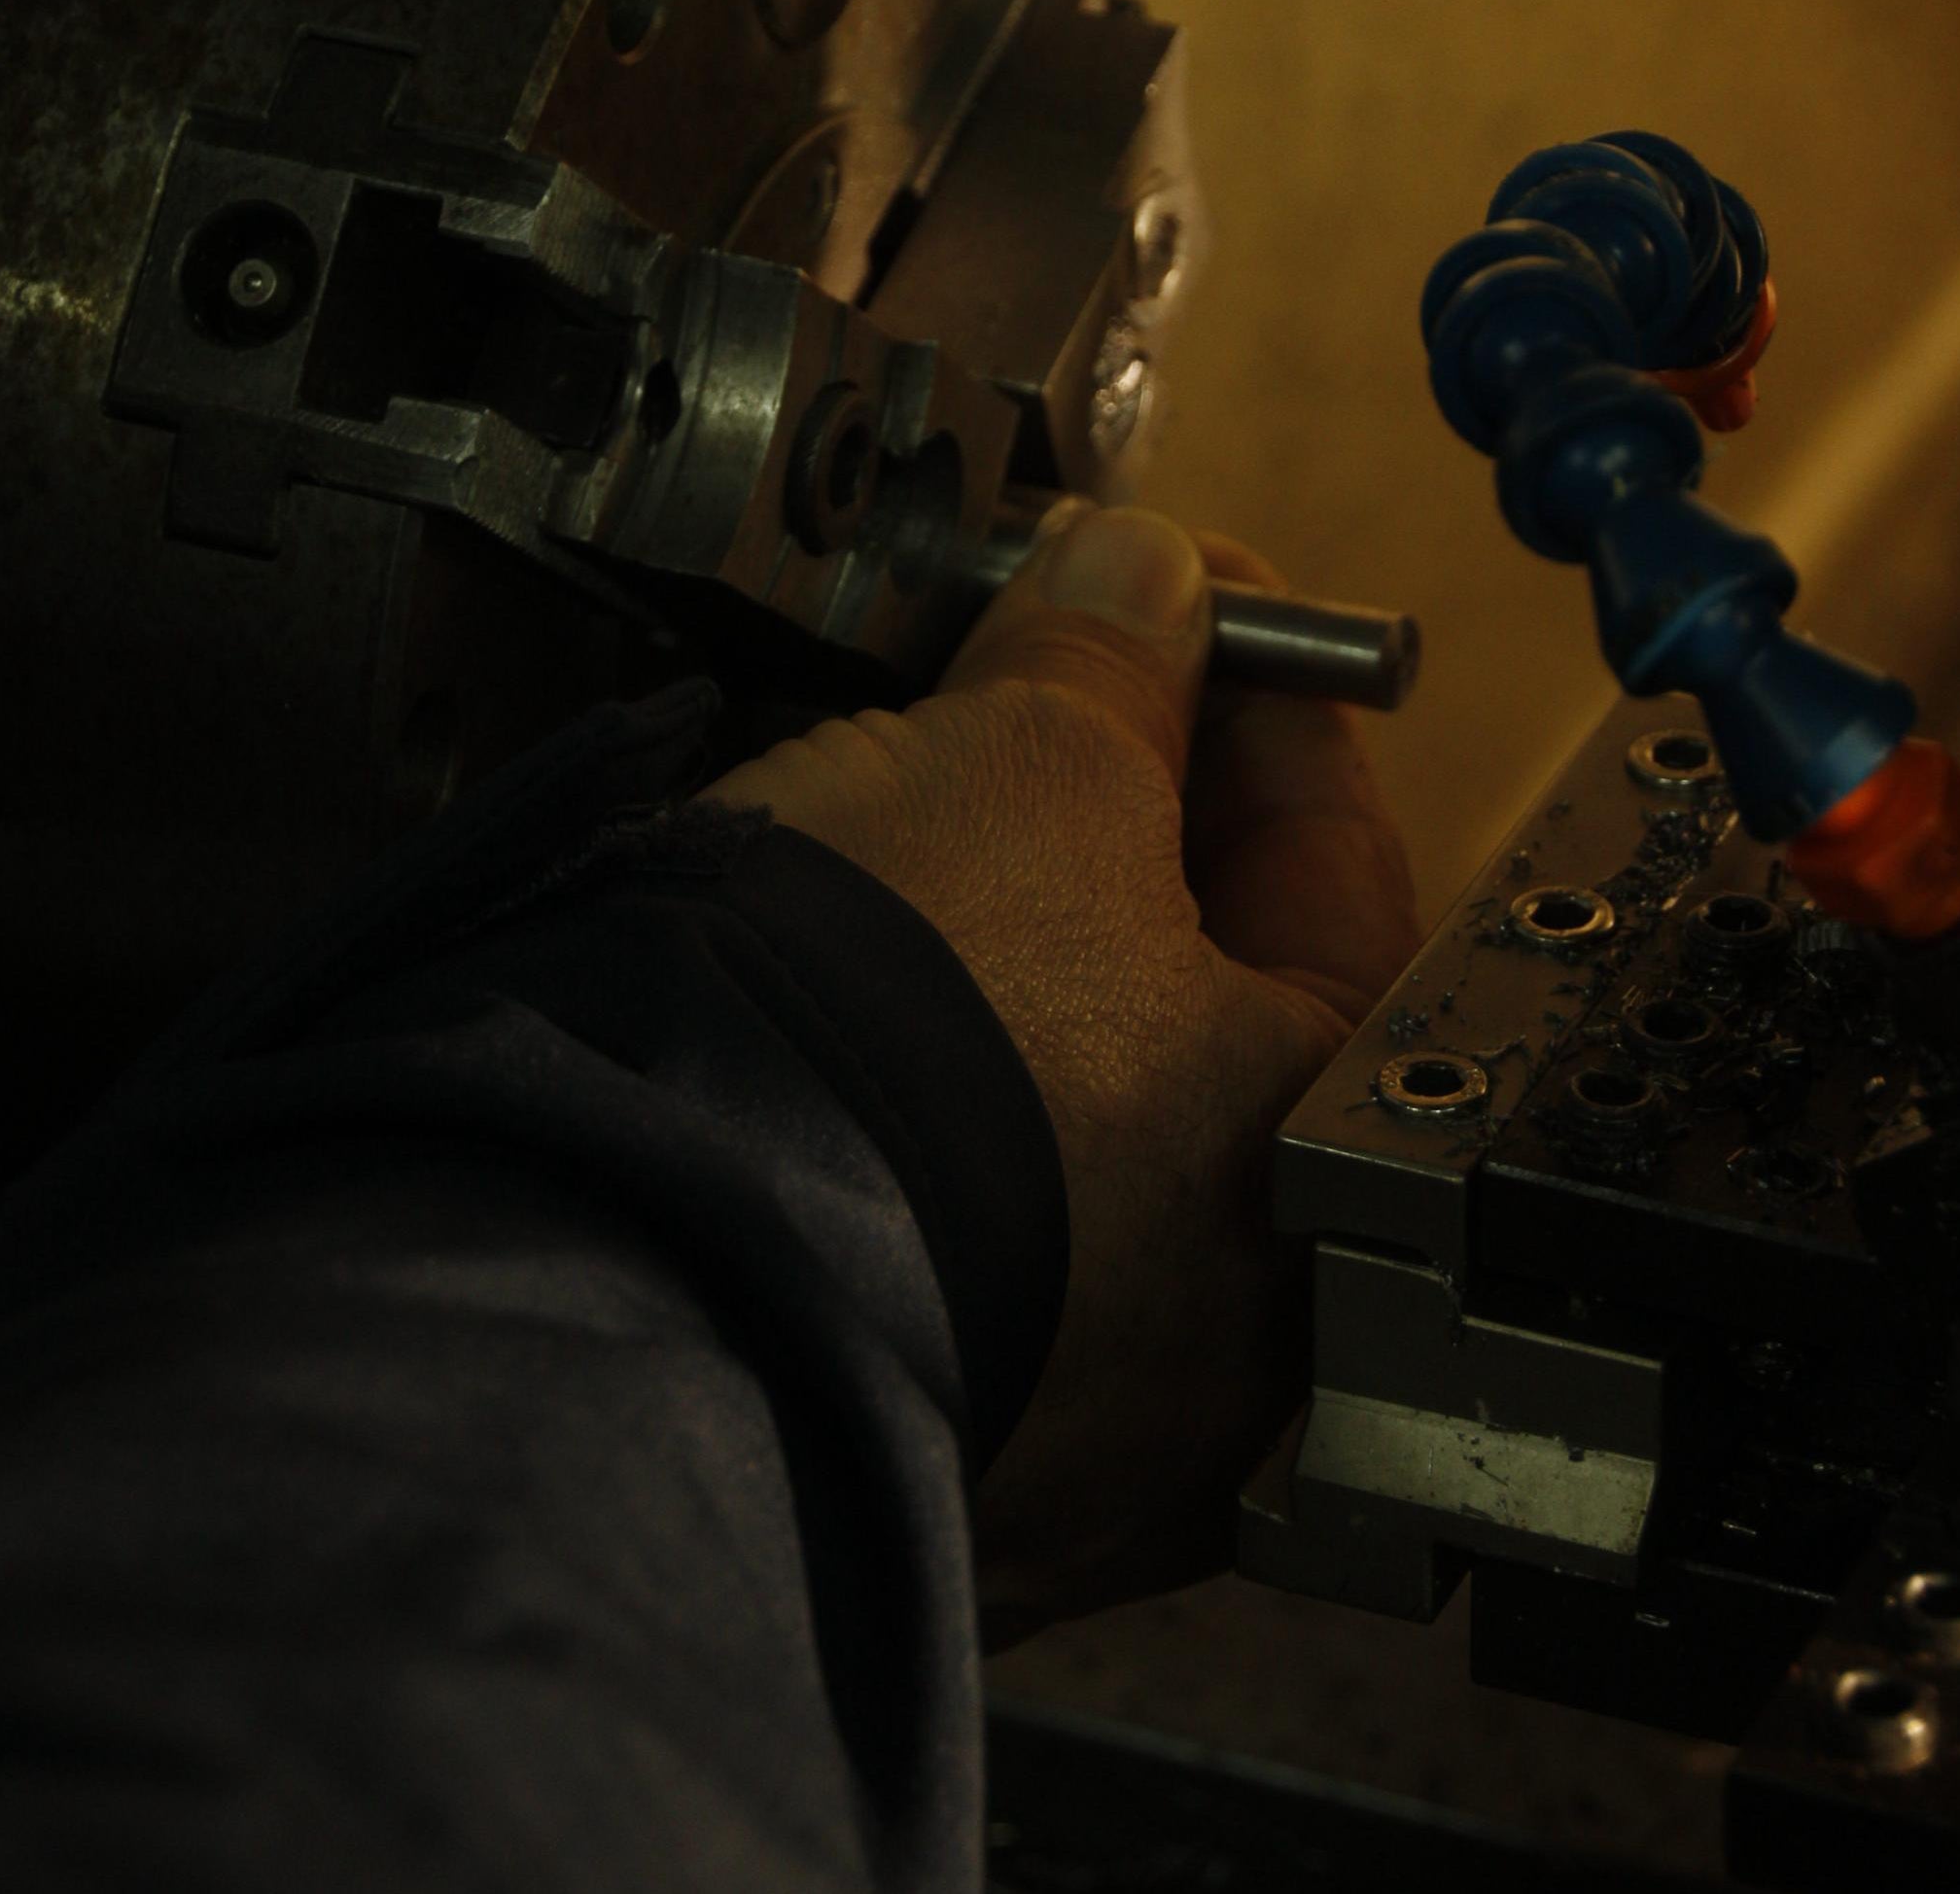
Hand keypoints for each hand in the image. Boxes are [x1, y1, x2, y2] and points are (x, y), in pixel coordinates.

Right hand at [704, 504, 1417, 1642]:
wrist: (625, 1241)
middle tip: (1049, 673)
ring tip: (923, 792)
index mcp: (1322, 1150)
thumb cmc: (896, 1033)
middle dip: (1118, 800)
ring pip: (1070, 1082)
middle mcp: (1233, 1304)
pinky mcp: (921, 1386)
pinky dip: (925, 1054)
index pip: (1334, 858)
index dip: (1254, 693)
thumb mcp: (1027, 769)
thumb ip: (1110, 659)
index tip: (1183, 600)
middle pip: (1203, 979)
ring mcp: (1075, 1374)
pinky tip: (850, 955)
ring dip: (1008, 924)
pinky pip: (959, 1177)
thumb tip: (1138, 573)